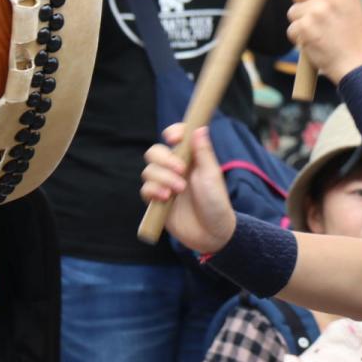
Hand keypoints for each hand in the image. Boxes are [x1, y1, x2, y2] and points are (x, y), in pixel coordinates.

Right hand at [140, 125, 236, 253]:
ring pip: (149, 170)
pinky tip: (166, 198)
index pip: (176, 137)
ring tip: (179, 190)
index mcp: (190, 159)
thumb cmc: (216, 203)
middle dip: (164, 159)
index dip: (173, 133)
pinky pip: (145, 189)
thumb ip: (204, 152)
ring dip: (163, 178)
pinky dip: (154, 190)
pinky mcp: (157, 201)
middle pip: (155, 152)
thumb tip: (200, 128)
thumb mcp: (211, 176)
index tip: (174, 138)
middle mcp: (175, 169)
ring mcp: (164, 185)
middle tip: (181, 170)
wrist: (212, 233)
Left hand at [287, 0, 361, 83]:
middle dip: (300, 1)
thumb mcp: (353, 5)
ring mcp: (317, 12)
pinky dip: (298, 38)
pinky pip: (292, 28)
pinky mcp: (306, 27)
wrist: (356, 64)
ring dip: (300, 23)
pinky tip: (313, 43)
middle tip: (313, 16)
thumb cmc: (354, 36)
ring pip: (293, 11)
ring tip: (318, 33)